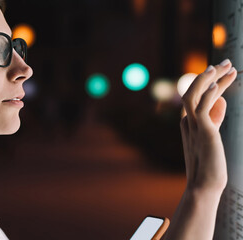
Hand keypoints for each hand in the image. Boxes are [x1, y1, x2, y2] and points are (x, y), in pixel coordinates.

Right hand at [181, 59, 236, 194]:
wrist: (204, 185)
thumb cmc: (210, 165)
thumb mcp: (212, 137)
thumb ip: (214, 119)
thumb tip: (222, 102)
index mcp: (188, 123)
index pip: (196, 97)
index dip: (210, 82)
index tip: (224, 73)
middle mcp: (187, 121)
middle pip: (193, 91)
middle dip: (208, 75)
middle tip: (226, 63)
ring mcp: (192, 126)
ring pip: (194, 94)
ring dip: (208, 79)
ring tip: (225, 66)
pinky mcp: (202, 131)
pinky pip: (202, 107)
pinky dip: (210, 94)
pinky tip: (218, 83)